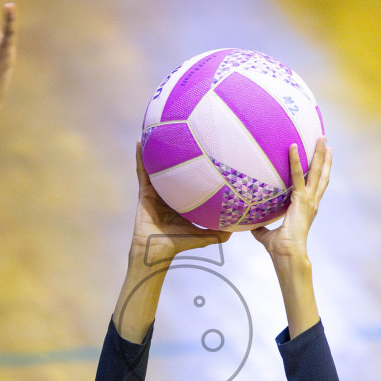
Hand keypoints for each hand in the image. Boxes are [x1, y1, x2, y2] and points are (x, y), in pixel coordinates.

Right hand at [130, 143, 229, 265]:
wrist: (157, 250)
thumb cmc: (178, 245)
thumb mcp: (203, 236)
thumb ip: (220, 232)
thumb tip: (240, 227)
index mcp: (180, 200)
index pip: (189, 181)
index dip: (194, 168)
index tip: (202, 151)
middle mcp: (168, 193)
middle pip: (173, 169)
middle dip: (175, 152)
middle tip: (182, 133)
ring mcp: (155, 191)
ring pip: (155, 166)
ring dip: (155, 149)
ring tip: (157, 129)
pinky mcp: (144, 192)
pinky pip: (142, 171)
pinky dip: (140, 157)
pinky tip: (140, 142)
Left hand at [251, 137, 330, 263]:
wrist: (287, 254)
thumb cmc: (280, 248)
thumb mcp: (267, 235)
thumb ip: (262, 227)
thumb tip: (251, 224)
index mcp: (307, 208)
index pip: (315, 185)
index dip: (320, 171)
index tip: (322, 156)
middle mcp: (312, 202)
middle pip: (321, 174)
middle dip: (324, 156)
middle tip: (325, 139)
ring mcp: (309, 200)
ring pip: (317, 172)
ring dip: (319, 154)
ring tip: (321, 137)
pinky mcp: (301, 200)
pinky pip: (297, 176)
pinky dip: (295, 161)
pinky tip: (293, 147)